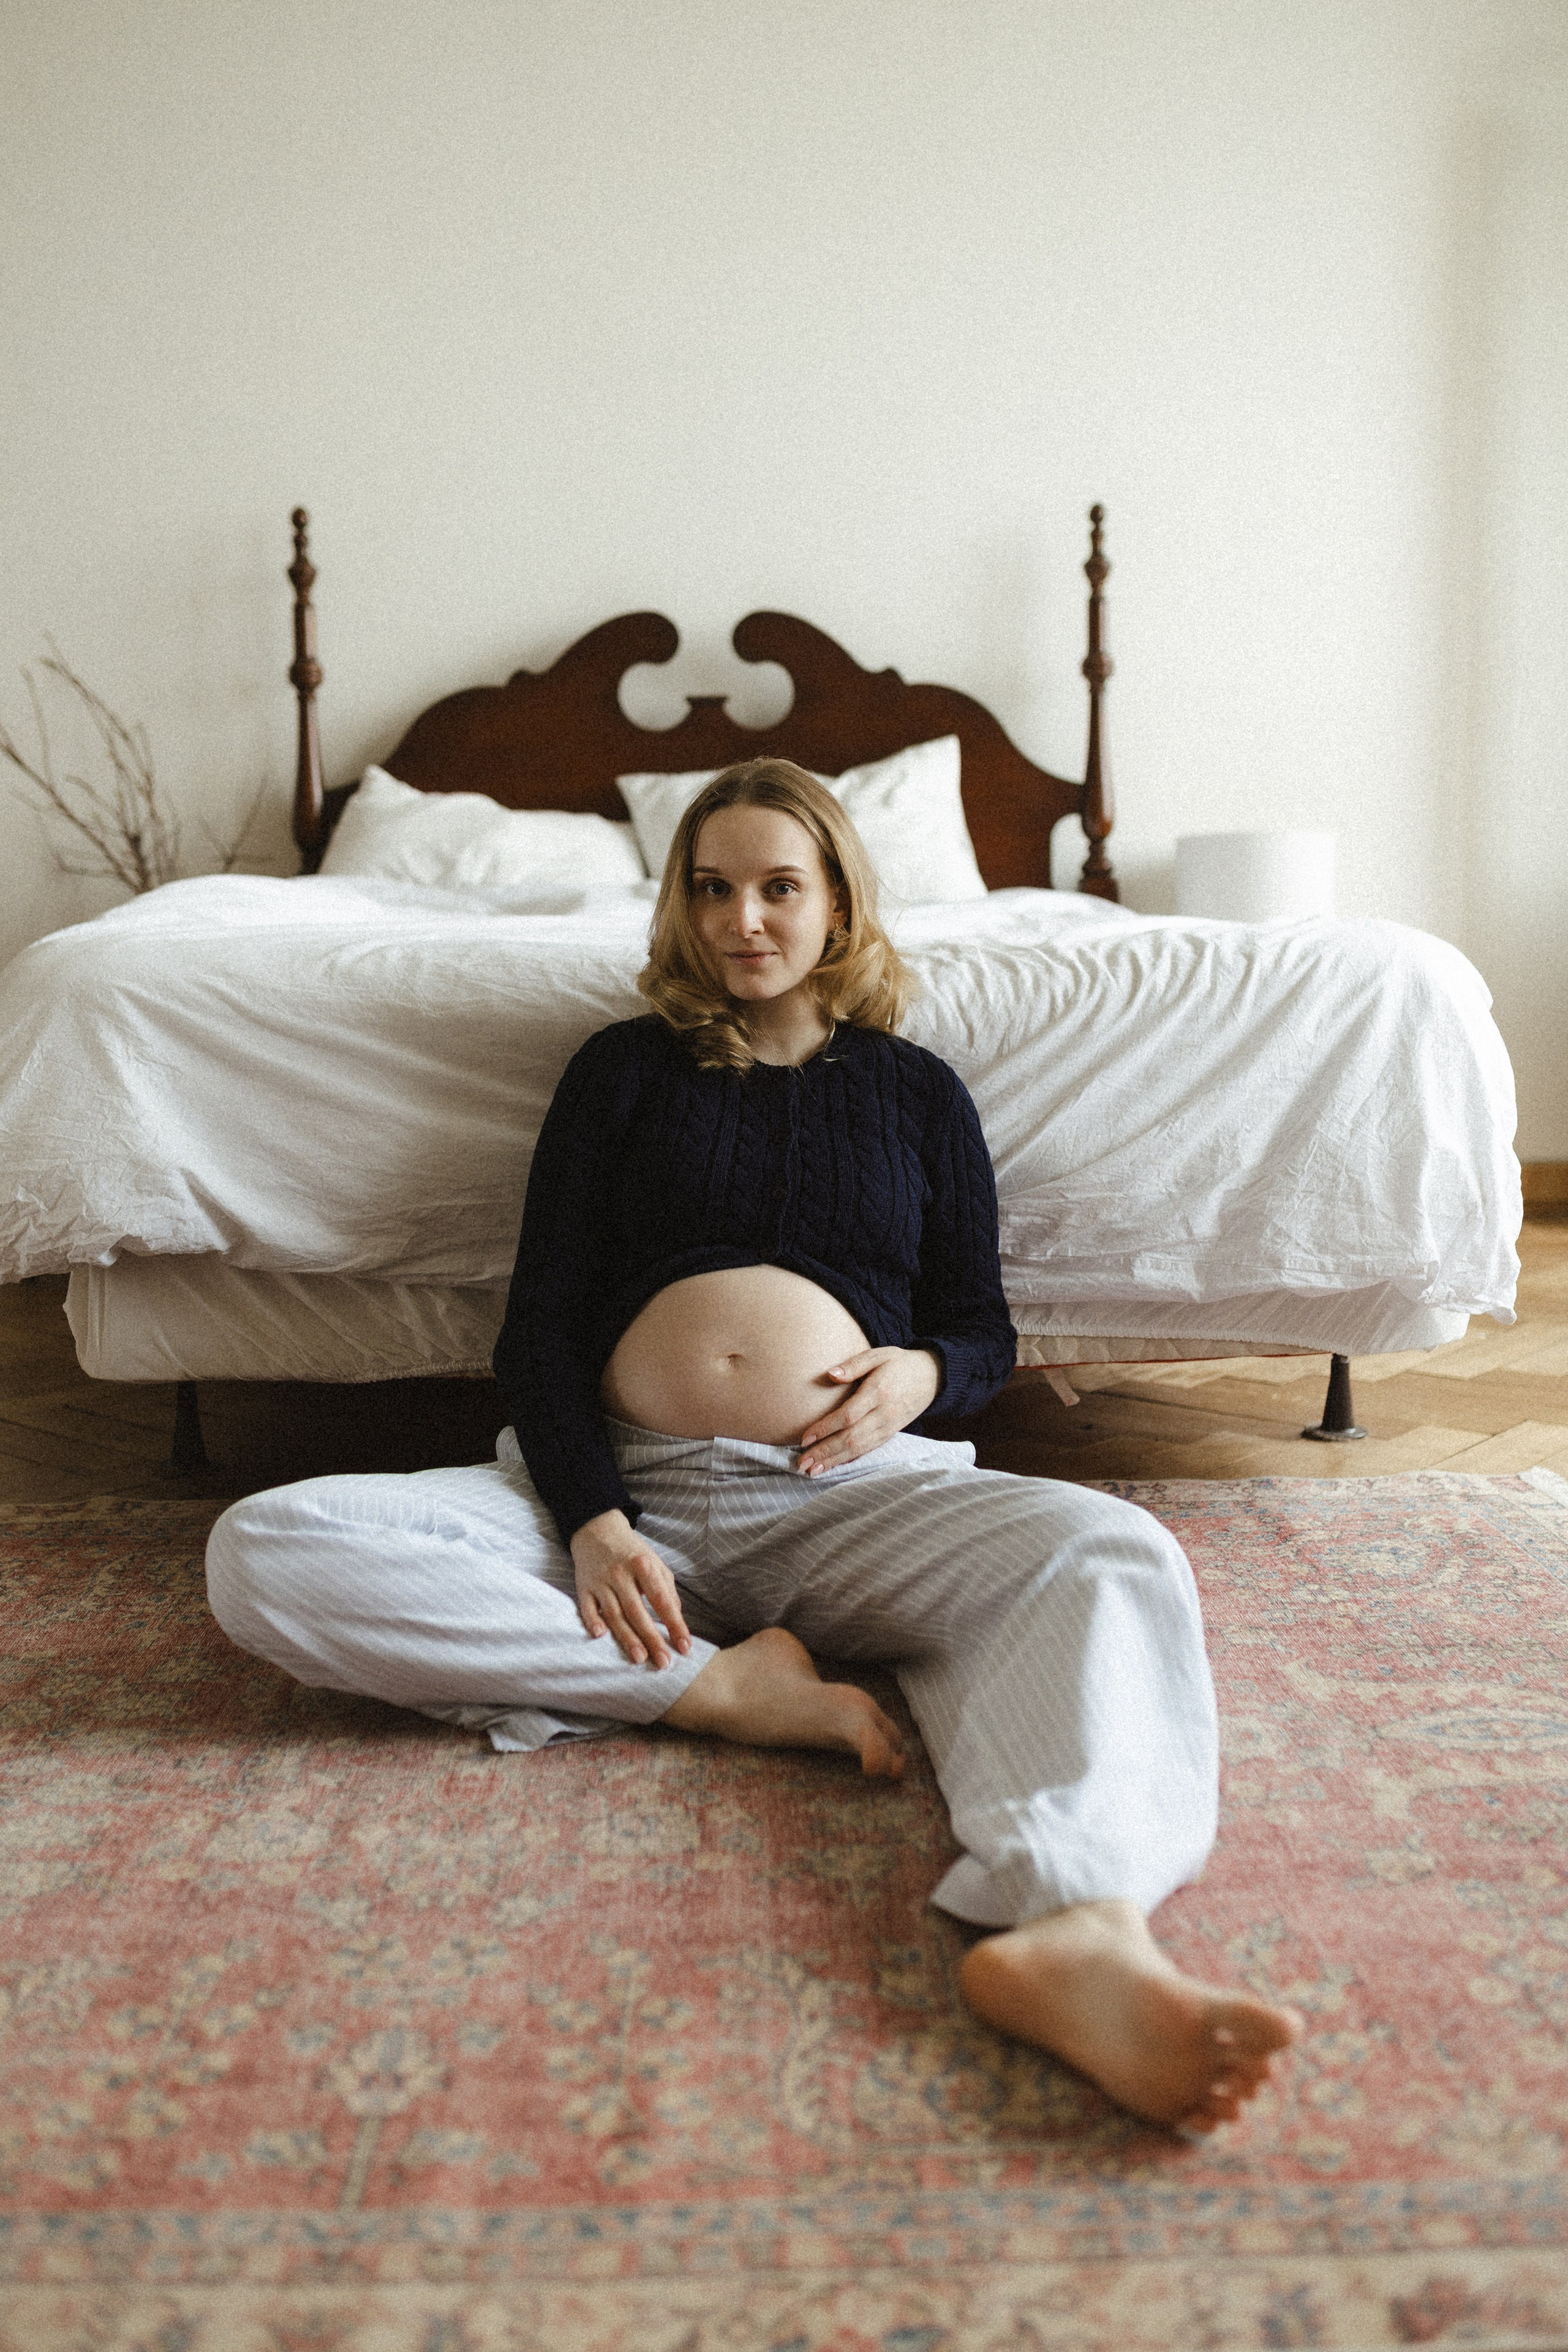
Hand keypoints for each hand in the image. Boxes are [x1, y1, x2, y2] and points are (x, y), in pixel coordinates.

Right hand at [569, 1510, 691, 1667]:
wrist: (597, 1530)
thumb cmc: (632, 1552)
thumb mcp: (655, 1563)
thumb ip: (667, 1590)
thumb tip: (676, 1618)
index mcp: (643, 1565)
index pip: (662, 1600)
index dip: (674, 1624)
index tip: (684, 1647)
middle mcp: (621, 1573)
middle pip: (637, 1611)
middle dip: (652, 1639)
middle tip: (664, 1663)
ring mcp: (600, 1581)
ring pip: (614, 1614)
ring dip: (627, 1637)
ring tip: (640, 1658)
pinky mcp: (583, 1587)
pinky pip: (587, 1607)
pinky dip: (592, 1621)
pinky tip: (600, 1636)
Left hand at [797, 1346, 941, 1474]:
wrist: (933, 1377)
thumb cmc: (901, 1363)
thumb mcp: (879, 1354)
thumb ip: (854, 1365)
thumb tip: (830, 1374)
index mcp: (879, 1392)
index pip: (848, 1416)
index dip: (826, 1429)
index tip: (805, 1438)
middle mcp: (884, 1414)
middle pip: (851, 1438)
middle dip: (825, 1452)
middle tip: (801, 1463)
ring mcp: (889, 1427)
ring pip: (859, 1448)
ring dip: (834, 1461)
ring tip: (812, 1471)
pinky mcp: (891, 1434)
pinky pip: (868, 1450)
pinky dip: (850, 1460)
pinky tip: (834, 1466)